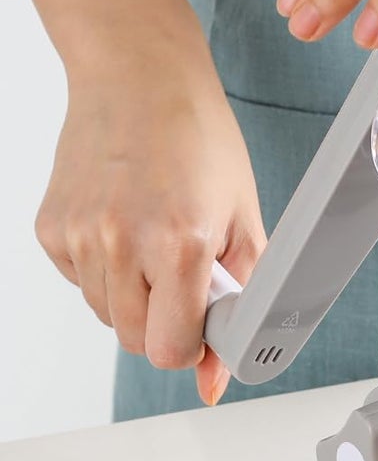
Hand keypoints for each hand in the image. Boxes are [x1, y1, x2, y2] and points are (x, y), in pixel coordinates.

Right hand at [35, 50, 264, 407]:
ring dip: (138, 298)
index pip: (171, 350)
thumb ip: (241, 304)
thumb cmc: (199, 142)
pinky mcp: (50, 229)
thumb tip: (216, 382)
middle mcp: (120, 241)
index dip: (195, 346)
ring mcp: (78, 235)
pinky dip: (107, 272)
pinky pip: (83, 285)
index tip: (207, 323)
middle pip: (137, 342)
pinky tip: (127, 226)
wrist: (139, 79)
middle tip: (187, 275)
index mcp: (179, 242)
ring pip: (109, 317)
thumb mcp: (244, 222)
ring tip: (158, 241)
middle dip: (168, 324)